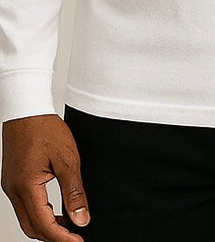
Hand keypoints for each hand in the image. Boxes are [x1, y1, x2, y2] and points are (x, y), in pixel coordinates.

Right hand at [1, 113, 90, 240]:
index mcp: (26, 186)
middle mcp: (14, 190)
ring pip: (27, 218)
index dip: (62, 238)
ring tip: (68, 224)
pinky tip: (55, 209)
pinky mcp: (12, 180)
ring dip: (46, 225)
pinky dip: (39, 212)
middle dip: (53, 236)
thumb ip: (74, 191)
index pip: (44, 225)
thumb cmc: (44, 127)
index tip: (78, 241)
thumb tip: (81, 218)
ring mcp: (11, 185)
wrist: (26, 108)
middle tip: (74, 236)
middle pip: (32, 227)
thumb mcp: (67, 159)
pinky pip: (24, 205)